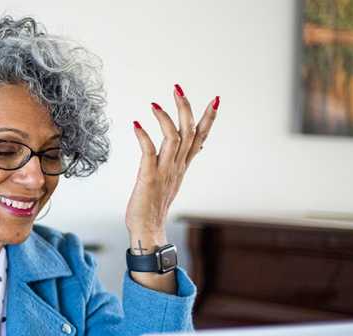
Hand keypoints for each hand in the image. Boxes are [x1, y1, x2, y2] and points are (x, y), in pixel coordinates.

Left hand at [126, 84, 218, 250]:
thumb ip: (173, 165)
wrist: (148, 231)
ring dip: (166, 119)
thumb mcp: (168, 182)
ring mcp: (165, 172)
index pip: (200, 138)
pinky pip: (149, 153)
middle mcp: (177, 167)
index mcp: (182, 167)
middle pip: (189, 132)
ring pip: (174, 139)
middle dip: (186, 108)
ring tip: (155, 103)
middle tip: (178, 88)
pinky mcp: (149, 178)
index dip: (208, 119)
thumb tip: (178, 154)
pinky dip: (144, 137)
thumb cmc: (152, 207)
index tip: (216, 100)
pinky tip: (137, 125)